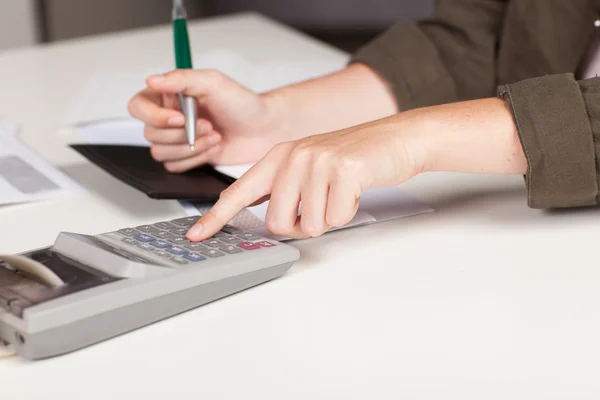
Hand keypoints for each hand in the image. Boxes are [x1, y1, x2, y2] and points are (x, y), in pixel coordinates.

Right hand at [128, 69, 286, 171]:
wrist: (262, 129)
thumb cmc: (242, 103)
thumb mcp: (214, 82)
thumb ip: (181, 79)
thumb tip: (152, 80)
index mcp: (169, 95)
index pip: (138, 106)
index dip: (155, 117)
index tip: (180, 118)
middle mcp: (168, 116)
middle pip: (150, 134)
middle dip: (183, 134)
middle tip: (209, 126)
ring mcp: (176, 138)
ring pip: (161, 153)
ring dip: (191, 147)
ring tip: (214, 136)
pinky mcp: (186, 157)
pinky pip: (174, 166)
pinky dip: (196, 159)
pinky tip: (213, 148)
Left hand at [184, 97, 526, 240]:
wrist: (394, 139)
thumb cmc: (352, 158)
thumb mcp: (309, 166)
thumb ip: (283, 188)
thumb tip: (266, 218)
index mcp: (279, 156)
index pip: (239, 191)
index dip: (216, 217)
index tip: (197, 235)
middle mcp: (292, 157)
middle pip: (276, 222)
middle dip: (300, 226)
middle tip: (320, 208)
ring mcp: (316, 161)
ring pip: (308, 224)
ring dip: (327, 218)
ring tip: (339, 194)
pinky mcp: (341, 170)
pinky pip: (336, 218)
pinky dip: (348, 213)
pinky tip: (354, 191)